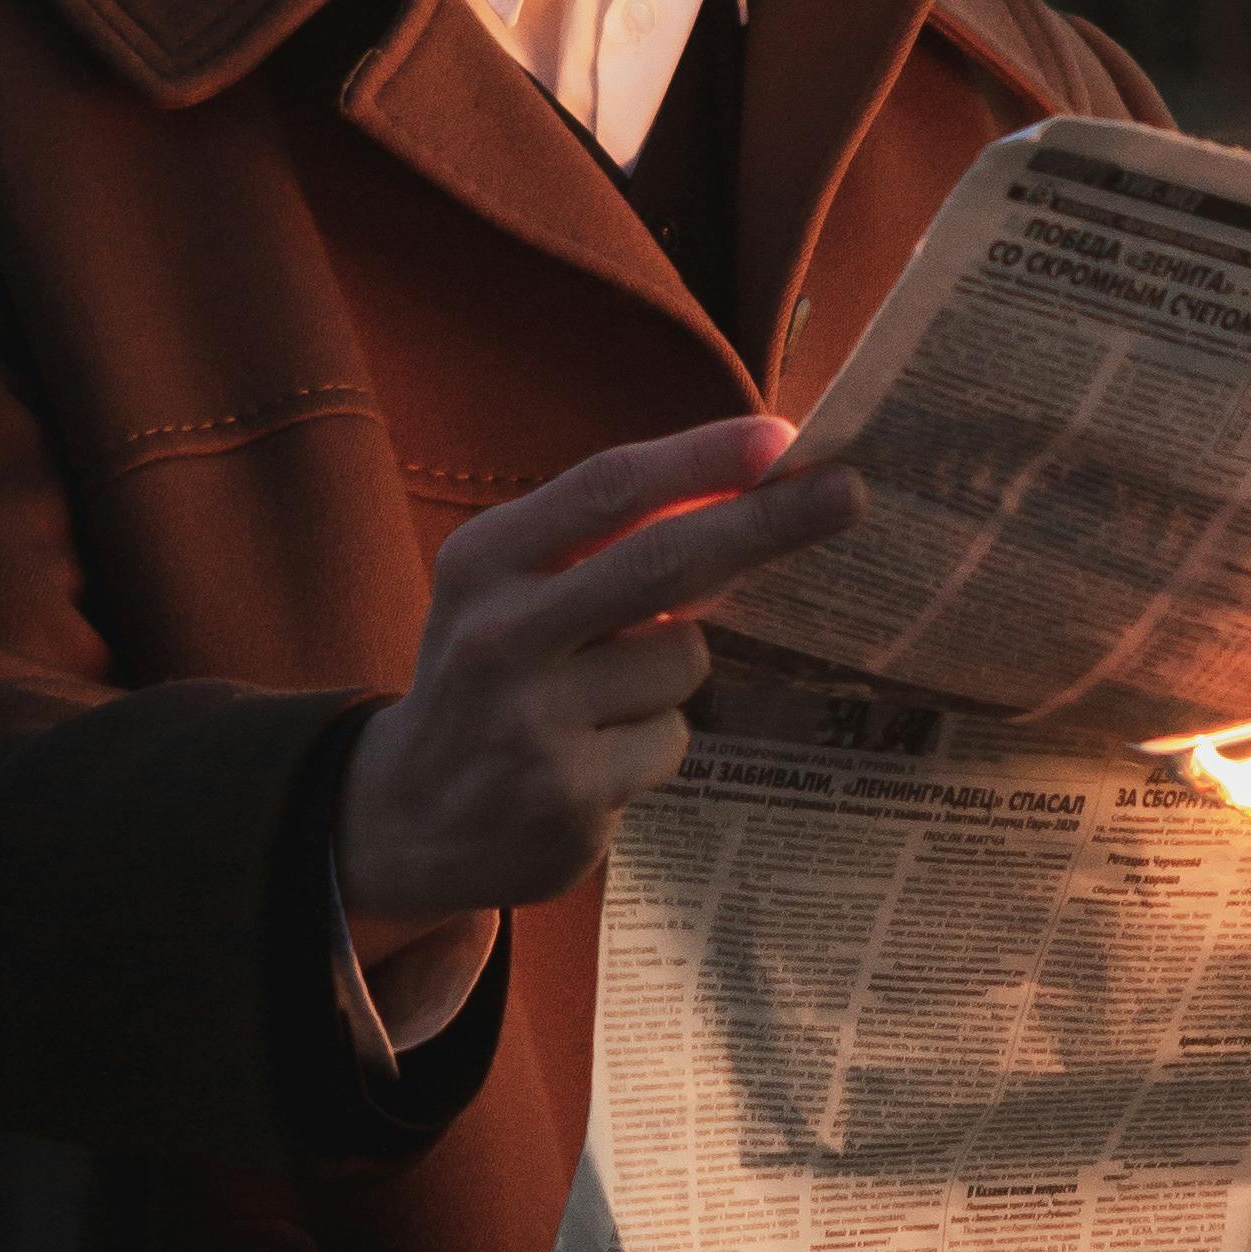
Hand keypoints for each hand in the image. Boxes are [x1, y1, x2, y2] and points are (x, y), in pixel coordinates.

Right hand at [333, 416, 863, 1010]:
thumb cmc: (486, 670)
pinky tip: (591, 758)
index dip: (704, 457)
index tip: (782, 436)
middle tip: (849, 491)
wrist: (401, 815)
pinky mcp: (572, 800)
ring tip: (598, 700)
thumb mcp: (508, 586)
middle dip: (767, 521)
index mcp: (485, 561)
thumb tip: (739, 486)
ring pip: (683, 662)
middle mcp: (503, 636)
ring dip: (670, 672)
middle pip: (664, 563)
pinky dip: (649, 741)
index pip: (609, 488)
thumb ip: (603, 540)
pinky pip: (672, 740)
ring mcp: (537, 725)